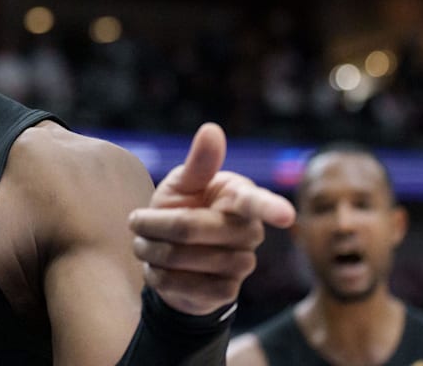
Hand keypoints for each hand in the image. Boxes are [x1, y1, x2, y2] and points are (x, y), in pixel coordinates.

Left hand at [128, 122, 295, 314]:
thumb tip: (211, 129)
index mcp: (240, 197)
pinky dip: (157, 275)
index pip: (256, 203)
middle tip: (136, 221)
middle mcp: (249, 232)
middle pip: (189, 228)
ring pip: (180, 258)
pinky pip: (182, 285)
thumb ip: (197, 164)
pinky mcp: (226, 292)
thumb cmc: (183, 208)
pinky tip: (157, 268)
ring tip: (144, 243)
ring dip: (149, 250)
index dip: (271, 208)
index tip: (286, 216)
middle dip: (152, 225)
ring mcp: (242, 265)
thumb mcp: (183, 184)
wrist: (172, 258)